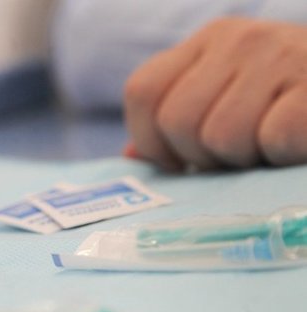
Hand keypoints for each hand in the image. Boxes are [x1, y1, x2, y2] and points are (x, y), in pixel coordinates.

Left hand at [124, 17, 306, 169]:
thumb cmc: (287, 101)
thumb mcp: (228, 98)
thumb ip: (177, 124)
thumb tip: (131, 158)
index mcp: (208, 41)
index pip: (142, 92)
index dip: (151, 141)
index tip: (181, 162)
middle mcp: (239, 39)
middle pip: (178, 121)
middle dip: (202, 157)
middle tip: (236, 156)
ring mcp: (282, 55)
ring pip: (221, 136)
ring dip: (244, 159)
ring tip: (268, 147)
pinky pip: (275, 137)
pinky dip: (281, 155)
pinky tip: (295, 146)